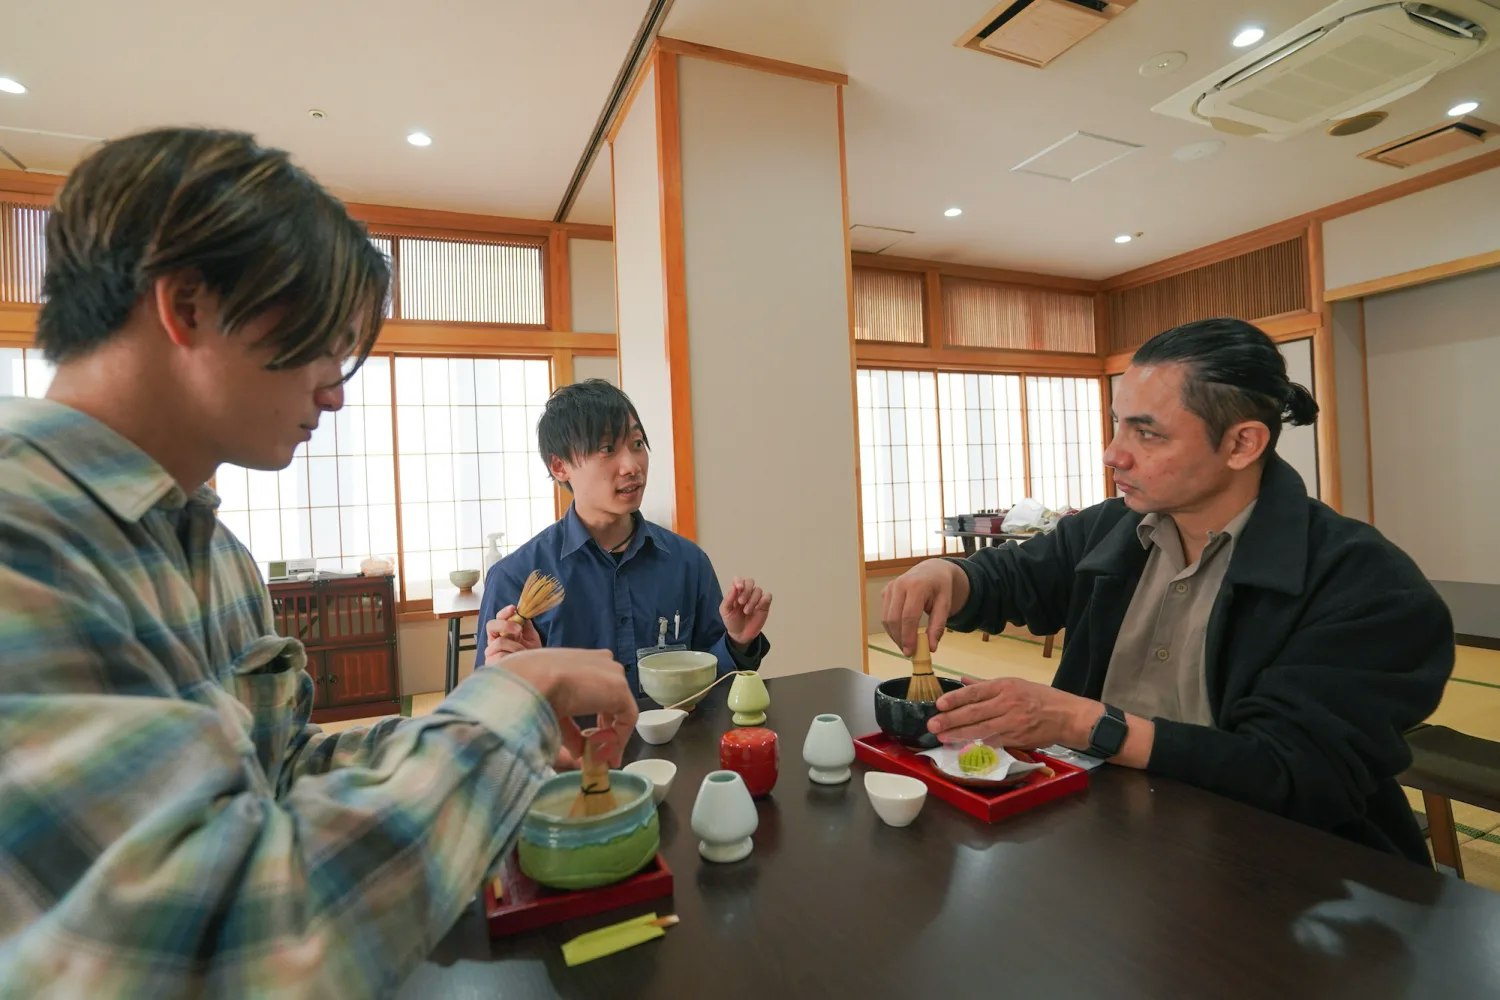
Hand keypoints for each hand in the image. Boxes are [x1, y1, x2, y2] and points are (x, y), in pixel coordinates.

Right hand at [484, 604, 541, 661]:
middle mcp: (494, 641)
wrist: (533, 673)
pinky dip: (512, 657)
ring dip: (514, 646)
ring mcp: (491, 653)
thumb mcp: (531, 638)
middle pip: (491, 625)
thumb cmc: (530, 655)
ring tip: (523, 653)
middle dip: (505, 625)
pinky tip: (517, 661)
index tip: (514, 608)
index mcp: (503, 632)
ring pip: (499, 642)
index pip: (499, 618)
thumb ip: (526, 625)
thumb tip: (524, 613)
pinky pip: (500, 656)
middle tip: (518, 629)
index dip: (505, 612)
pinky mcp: (491, 664)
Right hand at [499, 648, 637, 766]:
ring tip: (598, 758)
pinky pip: (627, 719)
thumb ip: (569, 731)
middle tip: (597, 752)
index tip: (589, 740)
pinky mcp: (620, 690)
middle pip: (613, 700)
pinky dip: (618, 739)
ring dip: (610, 737)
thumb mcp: (552, 710)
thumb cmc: (531, 689)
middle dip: (606, 729)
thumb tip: (578, 753)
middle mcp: (603, 663)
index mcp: (585, 660)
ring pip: (621, 710)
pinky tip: (601, 753)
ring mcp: (614, 675)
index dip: (598, 718)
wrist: (531, 680)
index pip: (599, 689)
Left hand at [721, 577, 771, 645]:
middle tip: (741, 602)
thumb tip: (734, 586)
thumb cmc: (731, 621)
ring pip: (758, 590)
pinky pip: (768, 596)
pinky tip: (758, 608)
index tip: (739, 588)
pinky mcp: (765, 605)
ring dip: (752, 600)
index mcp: (736, 592)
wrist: (740, 635)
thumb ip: (728, 599)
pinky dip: (763, 600)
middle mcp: (747, 592)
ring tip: (747, 611)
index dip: (740, 581)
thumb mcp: (725, 611)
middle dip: (746, 590)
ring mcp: (756, 598)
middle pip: (750, 581)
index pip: (739, 579)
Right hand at [881, 559, 969, 655]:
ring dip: (894, 635)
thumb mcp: (945, 605)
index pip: (908, 616)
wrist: (932, 571)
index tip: (911, 652)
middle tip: (909, 652)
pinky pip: (885, 615)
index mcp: (916, 585)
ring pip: (886, 619)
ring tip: (907, 645)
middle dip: (900, 639)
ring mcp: (890, 587)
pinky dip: (892, 628)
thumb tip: (931, 647)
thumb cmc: (940, 588)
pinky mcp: (885, 592)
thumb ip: (938, 626)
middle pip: (894, 619)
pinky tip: (902, 634)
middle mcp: (899, 584)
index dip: (908, 636)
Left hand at [928, 676, 1098, 747]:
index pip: (975, 692)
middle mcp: (1007, 703)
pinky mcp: (1017, 738)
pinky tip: (964, 745)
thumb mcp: (1014, 684)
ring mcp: (1012, 722)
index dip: (955, 699)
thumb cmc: (1040, 697)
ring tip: (942, 737)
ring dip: (959, 734)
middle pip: (974, 712)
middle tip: (932, 725)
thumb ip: (986, 685)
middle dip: (950, 719)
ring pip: (981, 729)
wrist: (1067, 716)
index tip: (939, 704)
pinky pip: (994, 741)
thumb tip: (962, 680)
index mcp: (1005, 686)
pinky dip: (979, 743)